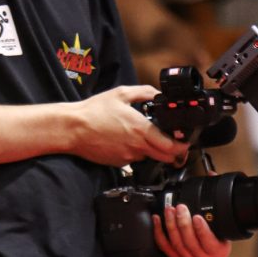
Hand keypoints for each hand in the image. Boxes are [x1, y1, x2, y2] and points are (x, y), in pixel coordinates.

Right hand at [71, 85, 185, 166]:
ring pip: (149, 158)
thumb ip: (144, 92)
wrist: (73, 129)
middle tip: (174, 144)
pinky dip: (135, 152)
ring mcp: (127, 157)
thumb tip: (158, 94)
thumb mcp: (121, 93)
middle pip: (165, 158)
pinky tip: (126, 141)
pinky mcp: (118, 163)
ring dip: (152, 150)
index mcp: (141, 130)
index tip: (184, 142)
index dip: (182, 146)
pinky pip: (133, 159)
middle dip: (173, 152)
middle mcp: (137, 146)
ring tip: (144, 137)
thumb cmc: (93, 112)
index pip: (171, 147)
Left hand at [153, 201, 231, 256]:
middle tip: (181, 209)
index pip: (209, 243)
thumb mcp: (224, 230)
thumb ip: (217, 221)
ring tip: (170, 211)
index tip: (197, 217)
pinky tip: (158, 221)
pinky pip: (165, 247)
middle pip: (190, 243)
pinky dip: (159, 233)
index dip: (202, 230)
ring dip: (171, 225)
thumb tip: (209, 206)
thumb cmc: (219, 237)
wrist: (214, 249)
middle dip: (183, 223)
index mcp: (218, 252)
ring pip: (177, 244)